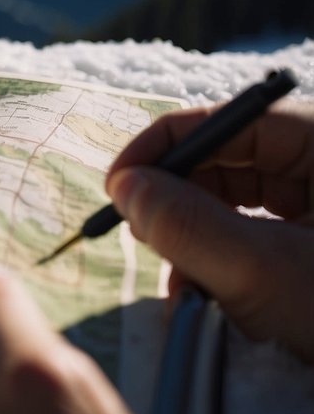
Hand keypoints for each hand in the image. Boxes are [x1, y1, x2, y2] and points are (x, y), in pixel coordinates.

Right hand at [107, 102, 313, 361]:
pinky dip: (217, 259)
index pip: (233, 119)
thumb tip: (125, 186)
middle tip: (142, 232)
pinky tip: (208, 294)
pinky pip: (249, 232)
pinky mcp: (312, 244)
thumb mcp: (265, 275)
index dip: (167, 144)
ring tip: (185, 282)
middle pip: (229, 159)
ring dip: (194, 236)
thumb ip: (189, 225)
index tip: (119, 183)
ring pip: (233, 198)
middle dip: (179, 198)